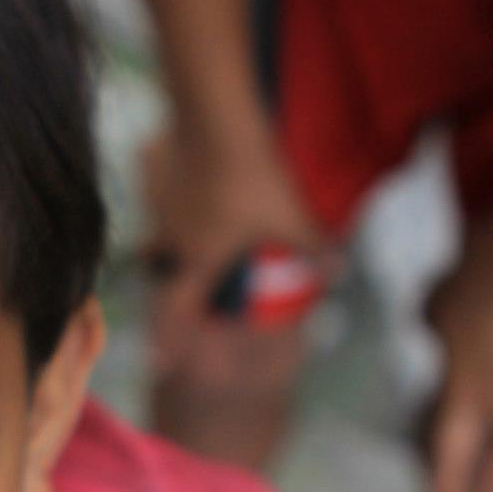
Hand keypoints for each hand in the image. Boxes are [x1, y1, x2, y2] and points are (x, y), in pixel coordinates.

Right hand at [142, 121, 327, 348]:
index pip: (175, 315)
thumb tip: (337, 271)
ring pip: (157, 229)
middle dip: (168, 275)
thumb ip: (310, 248)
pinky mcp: (155, 173)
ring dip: (168, 231)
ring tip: (187, 221)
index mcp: (200, 261)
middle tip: (181, 274)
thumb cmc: (252, 183)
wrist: (216, 123)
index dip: (167, 345)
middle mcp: (172, 241)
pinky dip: (168, 188)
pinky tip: (186, 172)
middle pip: (158, 269)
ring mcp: (159, 207)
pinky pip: (156, 189)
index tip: (160, 368)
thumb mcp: (290, 220)